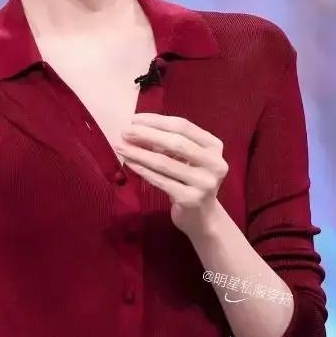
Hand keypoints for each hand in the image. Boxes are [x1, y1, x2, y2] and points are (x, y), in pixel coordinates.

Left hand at [113, 113, 226, 232]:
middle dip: (147, 134)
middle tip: (124, 131)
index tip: (135, 119)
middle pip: (176, 143)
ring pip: (165, 163)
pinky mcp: (190, 199)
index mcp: (214, 146)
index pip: (183, 127)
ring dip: (139, 153)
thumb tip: (136, 130)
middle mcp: (215, 163)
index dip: (157, 121)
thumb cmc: (190, 180)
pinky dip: (143, 170)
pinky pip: (161, 180)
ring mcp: (204, 183)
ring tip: (121, 146)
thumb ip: (168, 143)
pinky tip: (129, 163)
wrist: (202, 217)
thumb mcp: (186, 158)